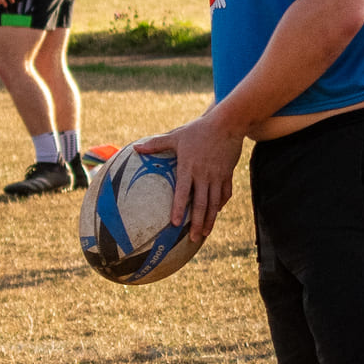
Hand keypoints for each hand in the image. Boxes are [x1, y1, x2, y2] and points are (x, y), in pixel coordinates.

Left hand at [135, 116, 242, 242]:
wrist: (226, 124)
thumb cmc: (198, 129)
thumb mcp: (176, 136)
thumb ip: (156, 144)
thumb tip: (136, 148)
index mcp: (189, 166)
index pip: (183, 191)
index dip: (179, 208)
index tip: (175, 224)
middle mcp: (204, 174)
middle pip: (201, 204)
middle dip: (197, 223)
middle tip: (194, 239)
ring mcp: (217, 176)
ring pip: (214, 203)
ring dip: (210, 220)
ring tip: (205, 233)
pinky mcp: (227, 175)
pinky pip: (225, 194)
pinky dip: (221, 205)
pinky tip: (216, 213)